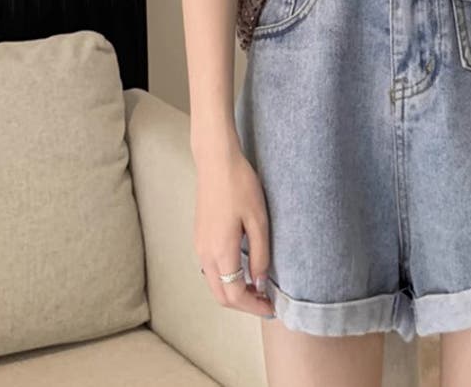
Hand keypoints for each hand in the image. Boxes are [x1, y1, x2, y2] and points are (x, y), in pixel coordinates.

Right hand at [193, 146, 275, 318]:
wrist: (216, 162)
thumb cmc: (240, 185)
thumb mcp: (258, 220)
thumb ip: (260, 254)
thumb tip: (259, 282)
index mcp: (220, 252)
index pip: (234, 295)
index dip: (253, 307)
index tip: (271, 307)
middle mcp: (205, 254)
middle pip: (221, 295)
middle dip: (243, 304)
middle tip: (266, 302)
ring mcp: (199, 246)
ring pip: (214, 283)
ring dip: (234, 292)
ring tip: (257, 287)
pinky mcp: (199, 237)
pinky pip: (211, 269)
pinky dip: (226, 278)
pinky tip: (243, 269)